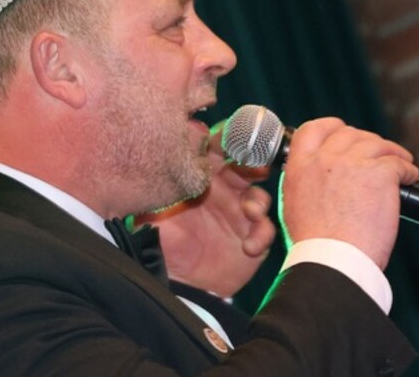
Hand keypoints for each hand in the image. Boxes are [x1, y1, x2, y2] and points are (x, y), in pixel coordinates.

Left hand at [137, 125, 274, 297]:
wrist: (175, 280)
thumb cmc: (163, 240)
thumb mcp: (154, 210)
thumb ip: (160, 185)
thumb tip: (161, 157)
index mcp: (203, 176)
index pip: (219, 149)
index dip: (227, 140)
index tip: (231, 140)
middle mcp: (225, 191)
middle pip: (247, 166)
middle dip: (254, 163)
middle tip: (256, 166)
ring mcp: (240, 214)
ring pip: (260, 196)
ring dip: (258, 201)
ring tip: (250, 212)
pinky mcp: (251, 238)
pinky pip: (265, 231)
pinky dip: (261, 236)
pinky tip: (248, 246)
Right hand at [280, 118, 418, 269]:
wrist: (333, 261)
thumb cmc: (315, 246)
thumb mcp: (293, 205)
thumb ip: (303, 183)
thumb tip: (317, 177)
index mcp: (300, 166)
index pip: (314, 129)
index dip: (333, 127)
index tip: (344, 132)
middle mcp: (324, 159)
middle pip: (350, 134)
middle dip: (366, 141)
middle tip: (379, 155)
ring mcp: (352, 164)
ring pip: (377, 144)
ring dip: (391, 152)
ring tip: (401, 164)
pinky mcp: (379, 174)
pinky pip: (399, 162)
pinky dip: (407, 169)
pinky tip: (410, 178)